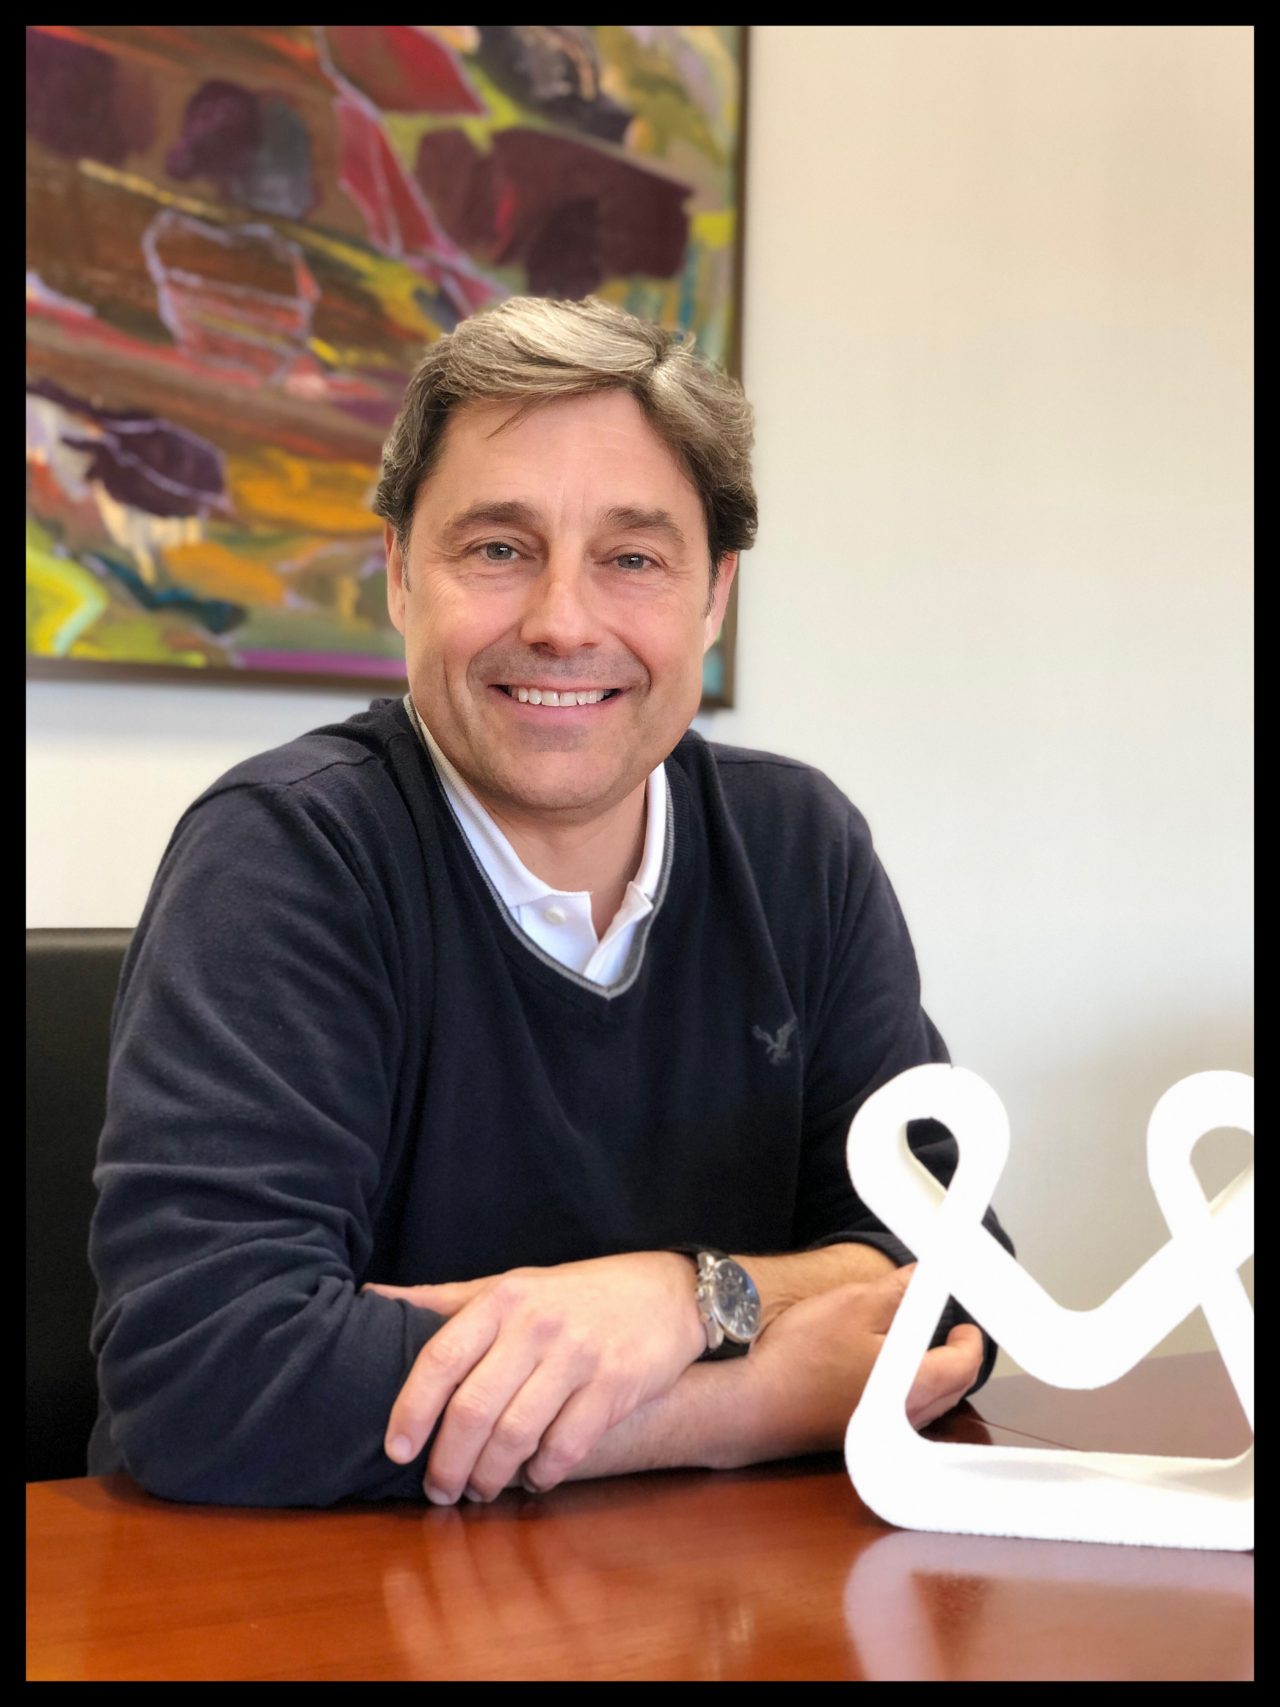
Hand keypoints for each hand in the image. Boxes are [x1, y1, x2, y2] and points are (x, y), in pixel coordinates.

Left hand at [364, 1252, 706, 1502]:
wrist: (664, 1292)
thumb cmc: (572, 1295)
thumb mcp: (508, 1285)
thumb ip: (444, 1300)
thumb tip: (370, 1300)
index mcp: (502, 1298)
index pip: (441, 1357)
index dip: (411, 1410)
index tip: (396, 1450)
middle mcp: (537, 1324)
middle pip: (474, 1408)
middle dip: (448, 1462)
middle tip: (439, 1489)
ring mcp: (578, 1355)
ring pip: (516, 1435)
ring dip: (491, 1476)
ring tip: (482, 1489)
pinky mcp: (615, 1386)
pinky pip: (566, 1447)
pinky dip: (542, 1474)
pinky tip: (533, 1477)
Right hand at [734, 1265, 984, 1462]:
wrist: (753, 1403)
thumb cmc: (802, 1356)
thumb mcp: (854, 1305)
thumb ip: (898, 1292)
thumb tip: (922, 1278)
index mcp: (913, 1384)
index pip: (963, 1366)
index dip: (970, 1342)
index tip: (966, 1326)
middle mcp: (903, 1418)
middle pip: (949, 1391)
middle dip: (954, 1361)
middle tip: (946, 1335)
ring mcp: (879, 1434)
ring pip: (923, 1406)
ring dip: (928, 1378)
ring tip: (913, 1349)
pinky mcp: (855, 1437)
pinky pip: (896, 1417)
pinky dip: (900, 1393)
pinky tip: (875, 1374)